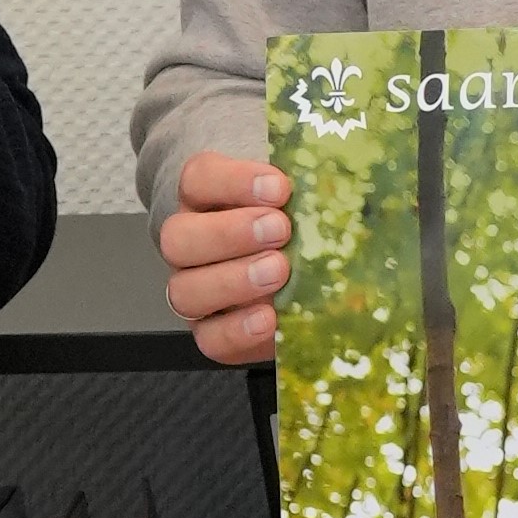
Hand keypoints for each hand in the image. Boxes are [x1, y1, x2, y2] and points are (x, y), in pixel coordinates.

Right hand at [162, 151, 290, 363]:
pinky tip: (270, 318)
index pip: (198, 179)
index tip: (279, 189)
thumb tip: (339, 185)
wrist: (310, 288)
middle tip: (279, 230)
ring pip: (184, 290)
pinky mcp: (212, 333)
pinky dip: (238, 330)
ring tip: (278, 272)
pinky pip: (210, 338)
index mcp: (207, 201)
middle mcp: (191, 245)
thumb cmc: (303, 233)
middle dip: (229, 233)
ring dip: (232, 281)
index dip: (233, 181)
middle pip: (177, 237)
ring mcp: (195, 292)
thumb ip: (309, 195)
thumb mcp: (306, 206)